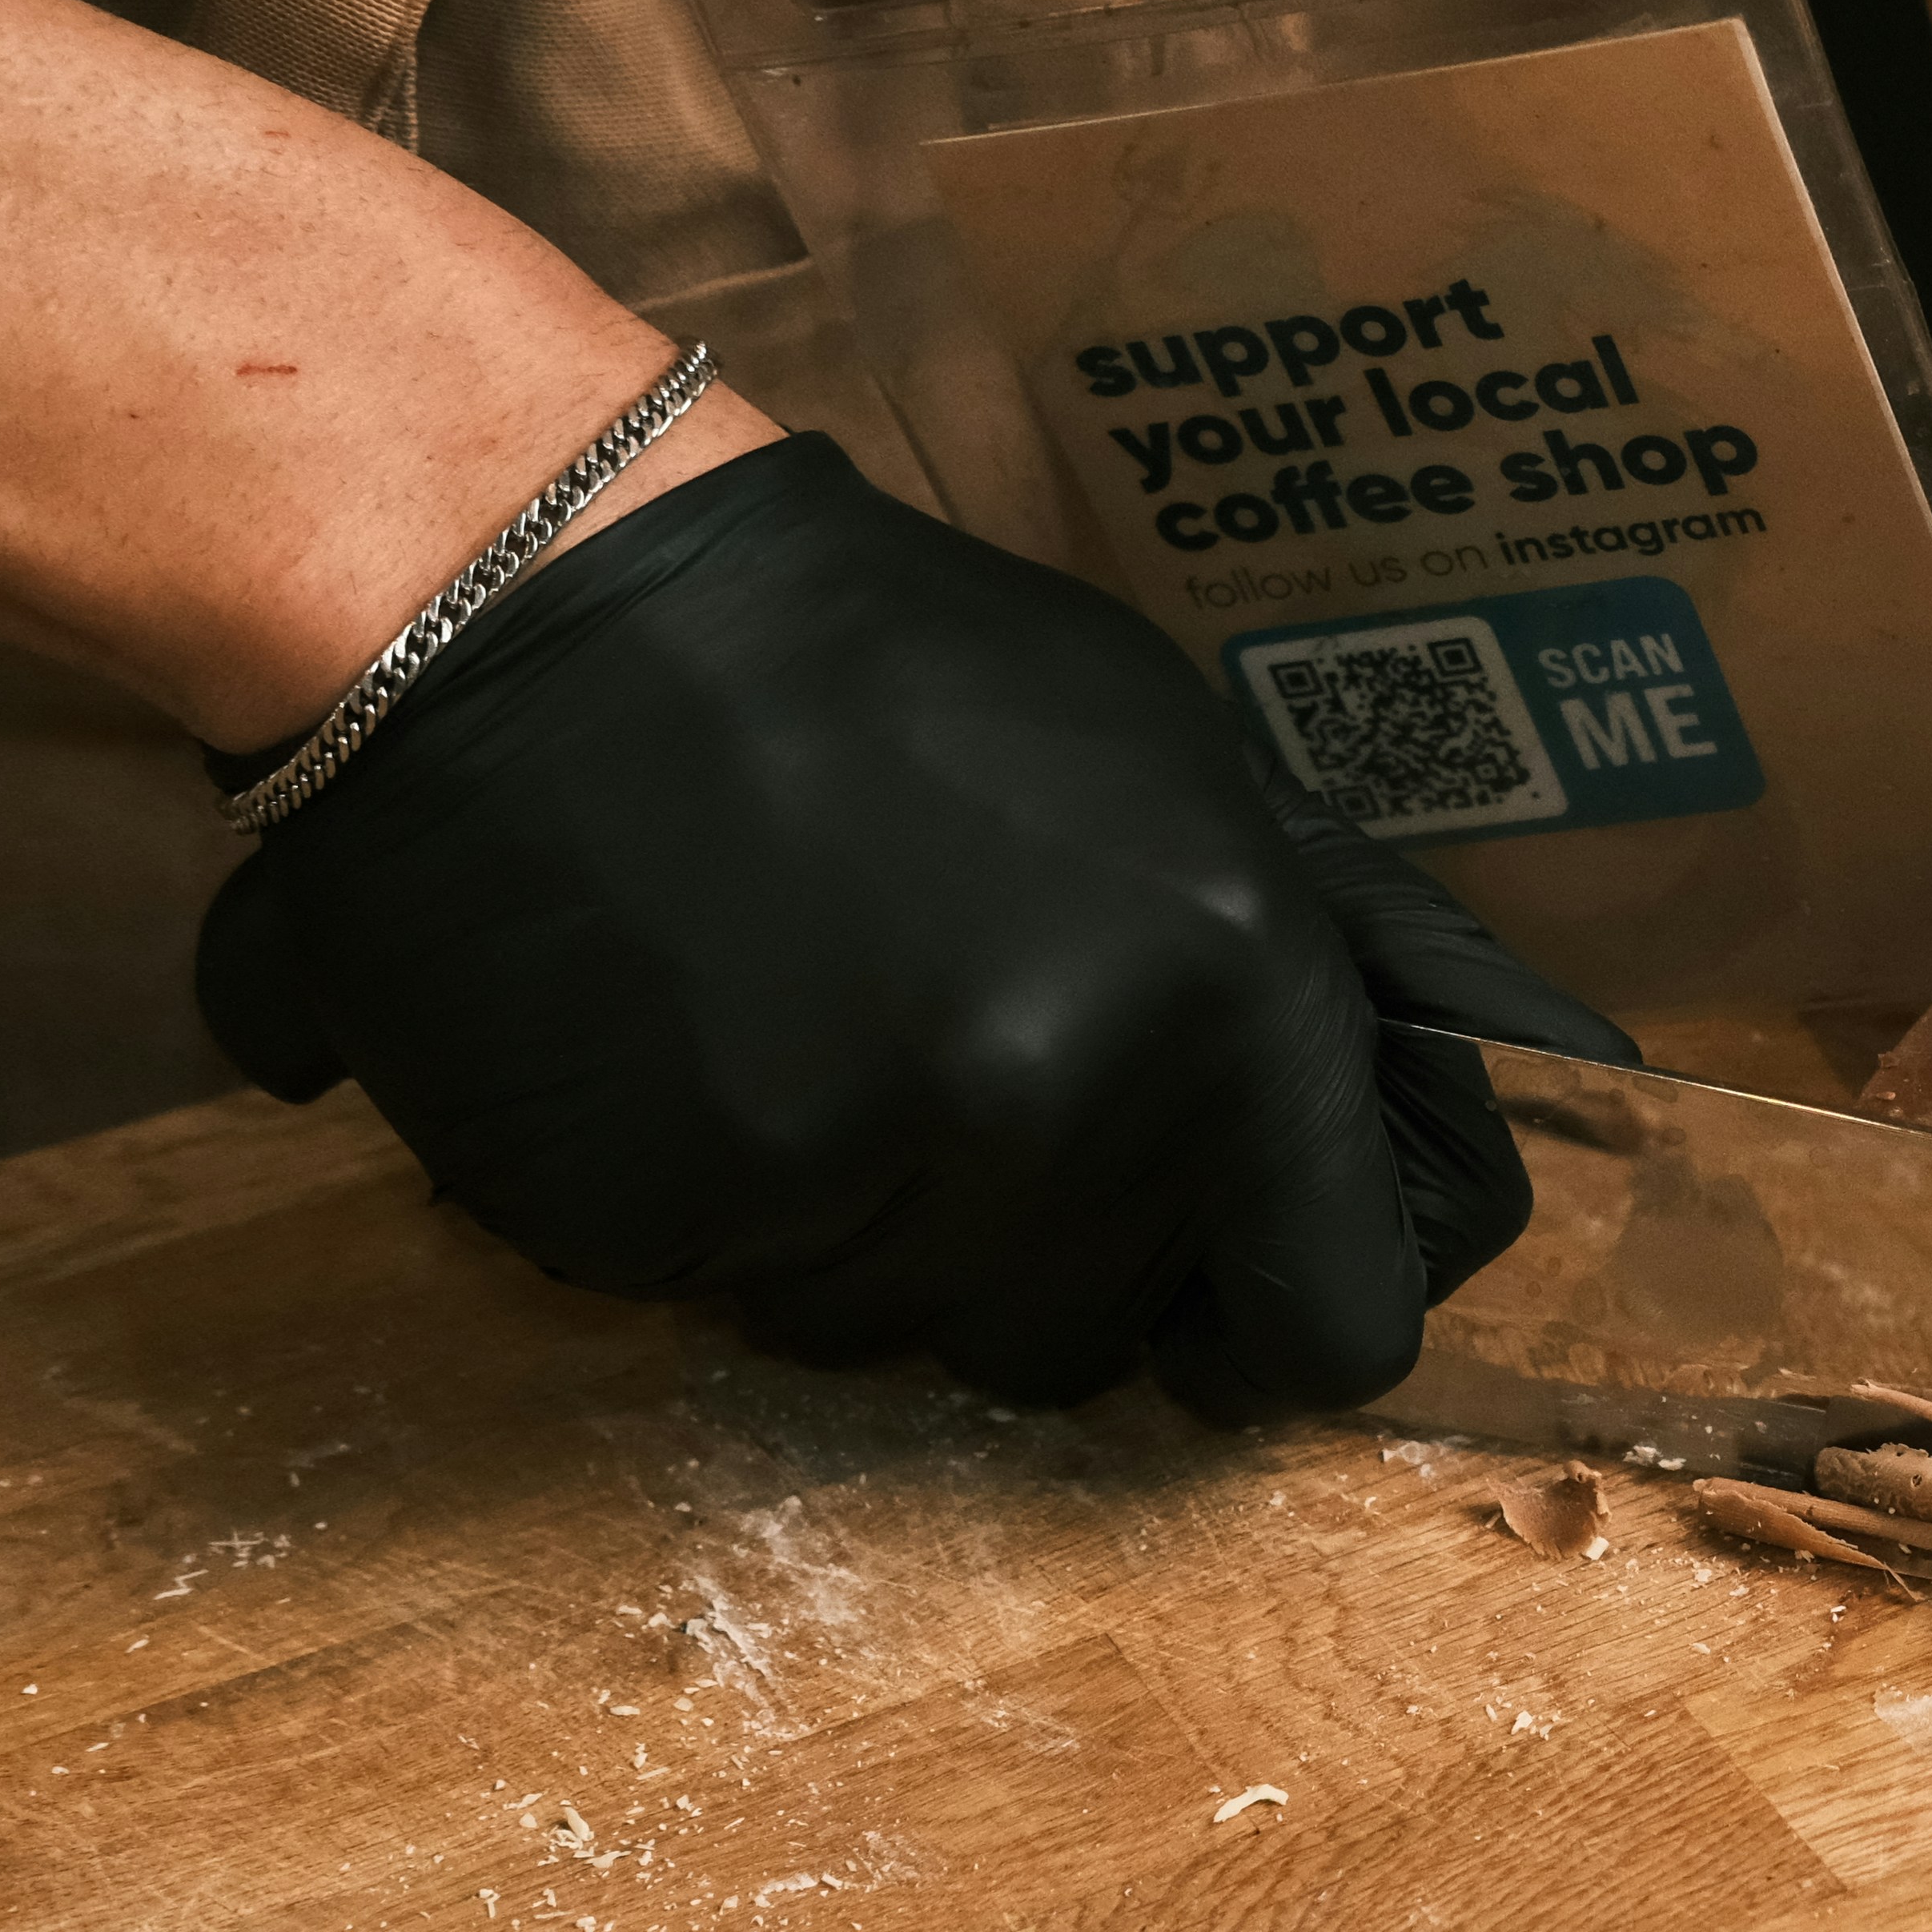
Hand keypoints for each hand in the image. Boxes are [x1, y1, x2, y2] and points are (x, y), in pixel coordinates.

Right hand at [194, 435, 1628, 1417]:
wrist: (525, 593)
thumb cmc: (879, 662)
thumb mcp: (1173, 765)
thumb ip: (1297, 975)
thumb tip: (1405, 1151)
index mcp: (1227, 988)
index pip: (1338, 1321)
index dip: (1281, 1316)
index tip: (1226, 1291)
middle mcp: (1061, 1098)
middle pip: (1095, 1338)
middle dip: (1040, 1250)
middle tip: (945, 1075)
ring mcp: (852, 1169)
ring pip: (902, 1335)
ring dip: (864, 1236)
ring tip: (796, 1037)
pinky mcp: (655, 1216)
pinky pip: (729, 1300)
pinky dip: (713, 1214)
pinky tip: (681, 1056)